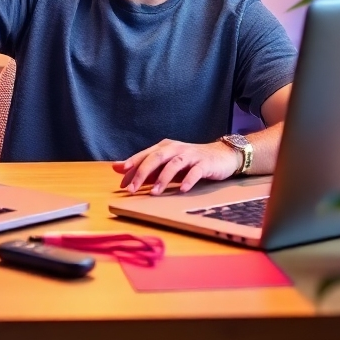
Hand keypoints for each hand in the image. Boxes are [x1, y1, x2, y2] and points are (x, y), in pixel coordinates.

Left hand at [113, 139, 241, 195]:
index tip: (121, 182)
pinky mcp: (205, 164)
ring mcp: (191, 155)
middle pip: (156, 158)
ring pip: (174, 164)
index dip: (132, 167)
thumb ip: (144, 165)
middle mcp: (176, 148)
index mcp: (164, 147)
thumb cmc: (190, 161)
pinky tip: (182, 190)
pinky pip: (195, 171)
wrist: (221, 156)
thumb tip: (117, 168)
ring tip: (154, 192)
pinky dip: (188, 180)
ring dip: (163, 178)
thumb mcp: (165, 162)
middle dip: (142, 173)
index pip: (145, 155)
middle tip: (132, 189)